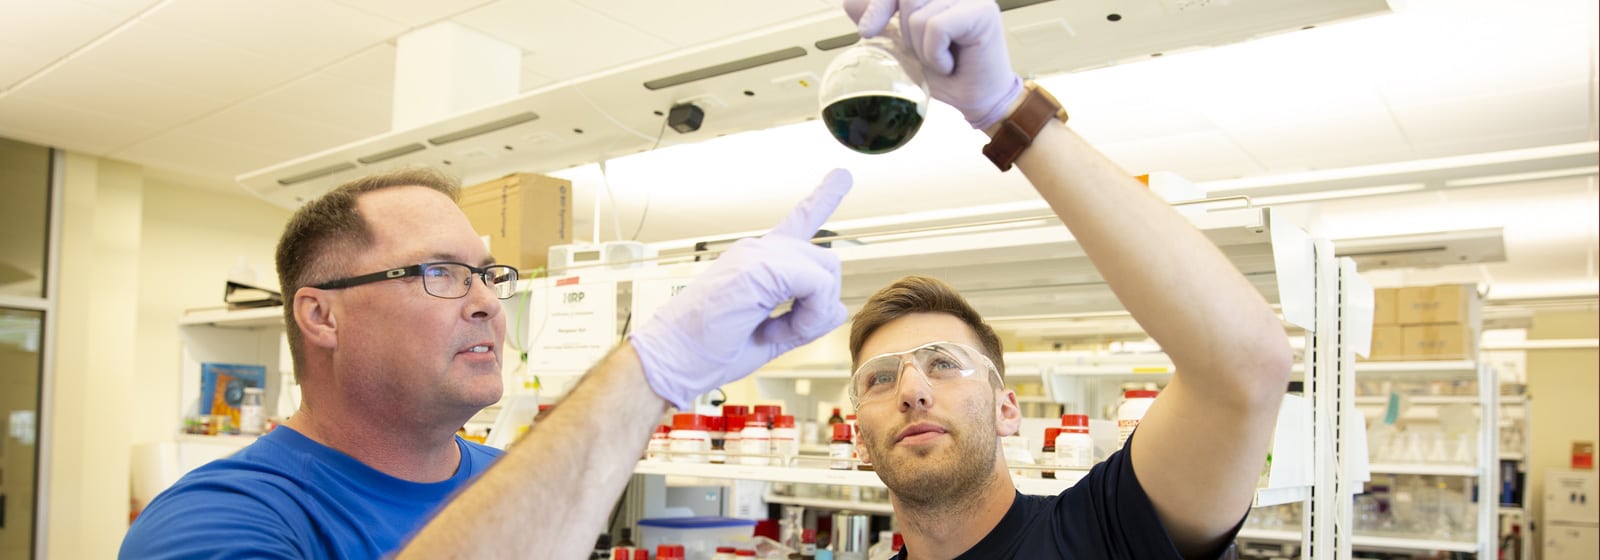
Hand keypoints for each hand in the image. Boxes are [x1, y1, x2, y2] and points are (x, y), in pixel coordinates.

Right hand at [628, 170, 852, 408]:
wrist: (672, 359)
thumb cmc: (709, 349)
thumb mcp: (769, 336)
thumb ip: (803, 319)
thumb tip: (835, 307)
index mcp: (758, 261)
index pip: (797, 220)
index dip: (823, 197)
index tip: (841, 176)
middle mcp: (758, 250)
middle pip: (827, 263)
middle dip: (819, 305)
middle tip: (784, 330)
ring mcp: (757, 254)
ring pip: (825, 271)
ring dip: (812, 311)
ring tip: (775, 330)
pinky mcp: (759, 267)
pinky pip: (816, 284)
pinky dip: (808, 313)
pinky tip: (777, 327)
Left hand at [845, 0, 1023, 130]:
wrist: (976, 101)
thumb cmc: (946, 76)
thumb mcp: (903, 48)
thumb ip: (883, 24)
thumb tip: (850, 3)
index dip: (877, 4)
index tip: (867, 30)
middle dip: (900, 30)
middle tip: (917, 55)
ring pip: (917, 15)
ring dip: (921, 49)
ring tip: (941, 61)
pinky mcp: (982, 11)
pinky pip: (936, 27)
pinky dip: (936, 54)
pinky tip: (951, 64)